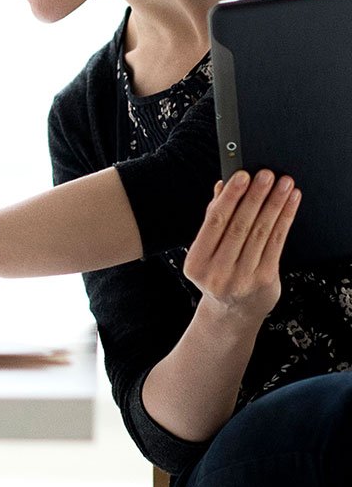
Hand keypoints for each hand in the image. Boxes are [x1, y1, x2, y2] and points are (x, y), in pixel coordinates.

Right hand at [184, 169, 300, 324]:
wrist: (232, 312)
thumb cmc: (218, 275)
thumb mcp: (206, 251)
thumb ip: (213, 220)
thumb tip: (221, 187)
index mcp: (196, 263)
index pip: (214, 223)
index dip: (230, 198)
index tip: (241, 176)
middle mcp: (218, 272)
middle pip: (239, 227)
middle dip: (255, 197)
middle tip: (266, 175)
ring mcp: (243, 278)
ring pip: (261, 234)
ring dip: (274, 205)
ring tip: (283, 185)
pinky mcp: (265, 279)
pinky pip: (277, 243)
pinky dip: (285, 220)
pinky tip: (289, 204)